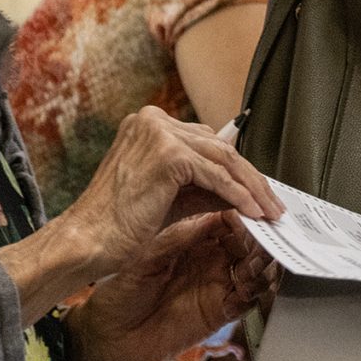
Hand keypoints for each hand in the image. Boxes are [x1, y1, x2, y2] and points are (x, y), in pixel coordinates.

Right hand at [0, 106, 279, 320]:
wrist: (88, 240)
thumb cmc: (120, 224)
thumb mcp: (170, 195)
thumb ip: (203, 184)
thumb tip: (243, 191)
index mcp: (148, 124)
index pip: (207, 142)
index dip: (236, 168)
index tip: (258, 191)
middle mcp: (152, 120)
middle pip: (220, 146)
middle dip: (251, 178)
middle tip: (272, 204)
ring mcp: (159, 133)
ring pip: (224, 159)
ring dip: (253, 188)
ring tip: (270, 211)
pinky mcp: (168, 154)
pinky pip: (217, 176)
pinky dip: (239, 196)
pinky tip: (254, 212)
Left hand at [66, 213, 280, 360]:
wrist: (107, 336)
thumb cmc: (118, 294)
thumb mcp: (147, 256)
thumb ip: (182, 236)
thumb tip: (216, 213)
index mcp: (191, 239)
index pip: (228, 217)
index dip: (242, 211)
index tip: (250, 206)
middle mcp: (208, 260)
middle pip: (250, 241)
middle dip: (259, 236)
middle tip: (259, 235)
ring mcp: (215, 286)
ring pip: (257, 269)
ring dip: (261, 263)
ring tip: (251, 263)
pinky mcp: (219, 313)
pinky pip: (249, 300)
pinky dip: (254, 291)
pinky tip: (245, 286)